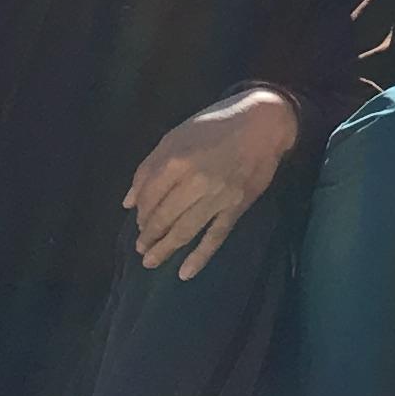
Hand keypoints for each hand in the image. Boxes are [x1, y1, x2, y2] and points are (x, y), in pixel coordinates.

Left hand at [125, 88, 298, 278]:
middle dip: (149, 236)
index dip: (140, 213)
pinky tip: (185, 273)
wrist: (265, 122)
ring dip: (164, 250)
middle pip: (163, 218)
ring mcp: (217, 197)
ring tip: (151, 261)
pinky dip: (200, 256)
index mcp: (176, 161)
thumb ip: (149, 167)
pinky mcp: (237, 206)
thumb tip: (129, 202)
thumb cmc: (216, 124)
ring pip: (184, 231)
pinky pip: (216, 236)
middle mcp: (194, 182)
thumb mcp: (176, 136)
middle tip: (142, 247)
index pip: (148, 198)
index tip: (139, 220)